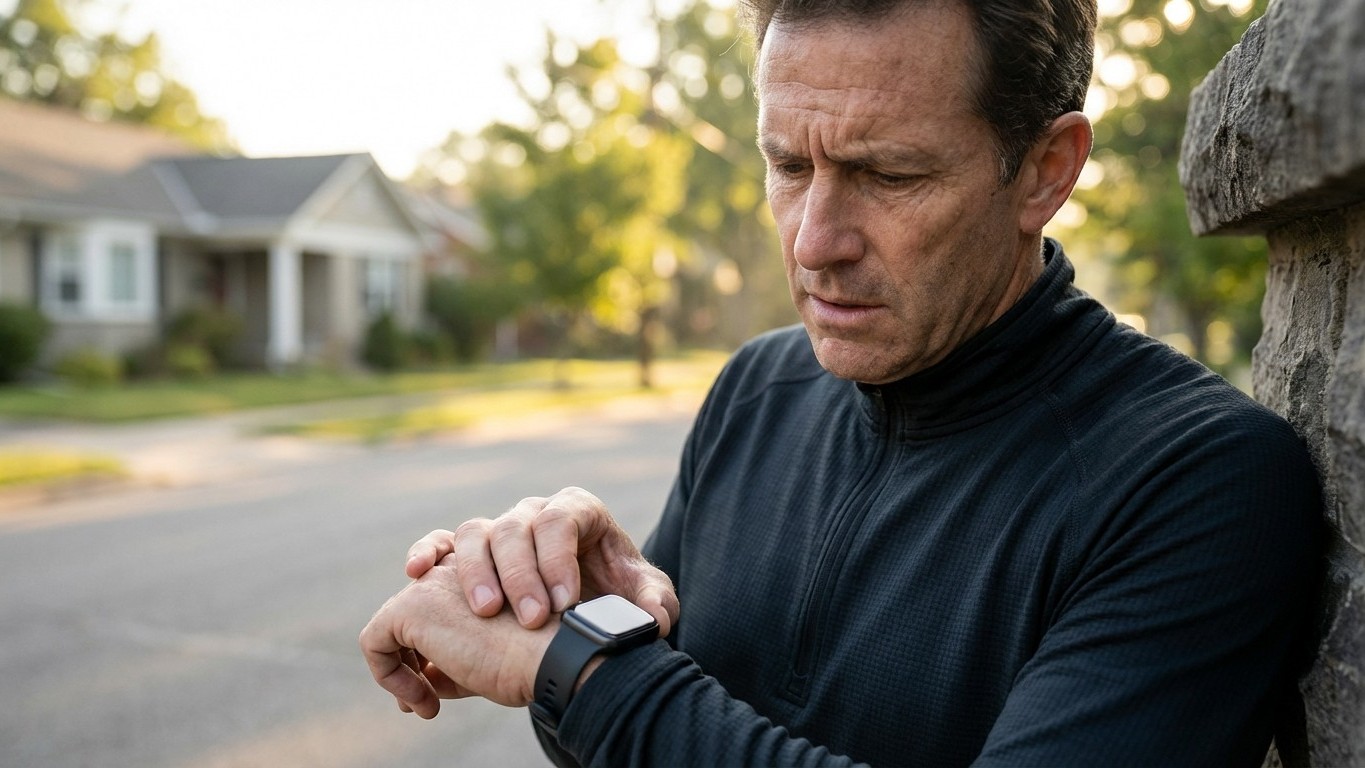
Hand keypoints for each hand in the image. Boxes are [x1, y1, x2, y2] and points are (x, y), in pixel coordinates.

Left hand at [359, 554, 556, 718]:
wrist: (554, 655)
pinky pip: (375, 642)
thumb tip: (415, 693)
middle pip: (411, 613)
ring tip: (431, 703)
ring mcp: (431, 582)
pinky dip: (388, 676)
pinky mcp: (413, 605)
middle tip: (431, 701)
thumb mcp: (489, 660)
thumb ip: (452, 667)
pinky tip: (424, 700)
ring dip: (402, 671)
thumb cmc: (537, 660)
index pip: (436, 589)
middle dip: (412, 660)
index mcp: (481, 568)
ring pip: (391, 626)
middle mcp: (454, 566)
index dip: (422, 635)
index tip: (432, 674)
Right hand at [405, 487, 678, 634]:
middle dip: (521, 574)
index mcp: (578, 510)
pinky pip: (442, 542)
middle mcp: (535, 512)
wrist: (590, 606)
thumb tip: (650, 621)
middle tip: (532, 619)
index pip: (559, 521)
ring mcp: (500, 529)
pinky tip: (417, 574)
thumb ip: (654, 604)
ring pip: (477, 533)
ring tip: (485, 613)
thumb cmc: (618, 596)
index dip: (557, 559)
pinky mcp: (473, 552)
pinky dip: (426, 551)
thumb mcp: (646, 599)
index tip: (566, 603)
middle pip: (515, 528)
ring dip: (476, 572)